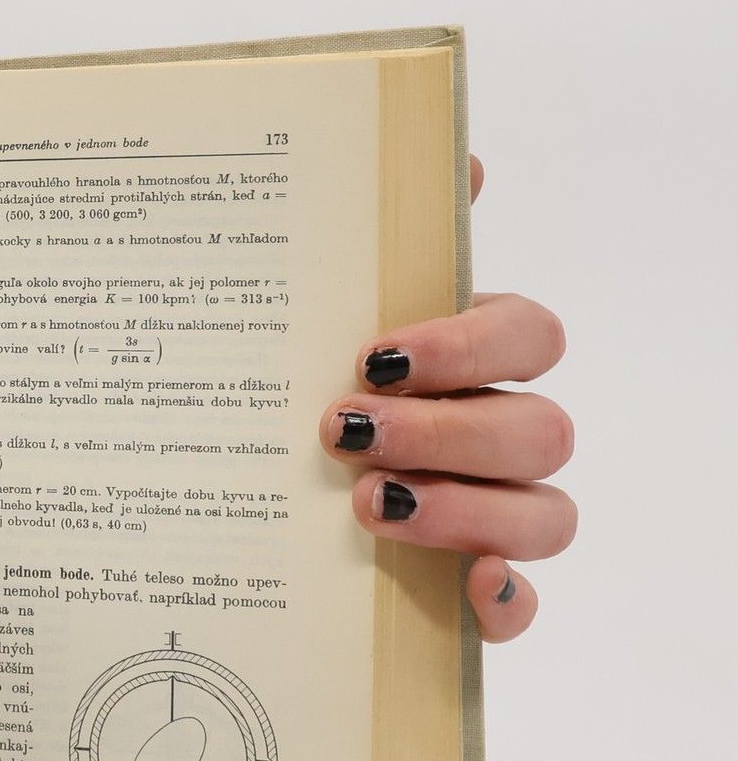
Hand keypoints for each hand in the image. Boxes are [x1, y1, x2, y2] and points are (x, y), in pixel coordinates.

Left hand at [321, 156, 575, 641]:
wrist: (214, 486)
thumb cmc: (282, 379)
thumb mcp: (306, 306)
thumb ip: (377, 236)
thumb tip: (458, 155)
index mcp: (467, 356)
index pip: (527, 334)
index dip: (467, 345)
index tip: (372, 356)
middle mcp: (493, 431)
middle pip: (537, 428)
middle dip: (446, 431)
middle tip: (342, 432)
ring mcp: (491, 514)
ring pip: (545, 514)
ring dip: (466, 510)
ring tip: (365, 504)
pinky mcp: (468, 589)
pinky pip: (521, 605)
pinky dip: (505, 602)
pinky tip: (467, 590)